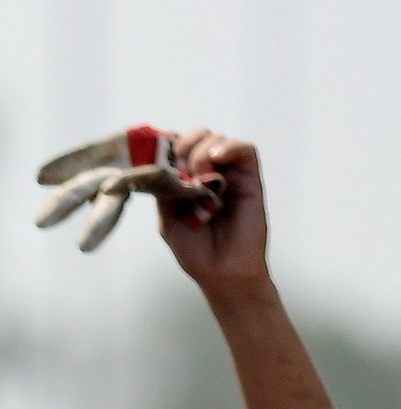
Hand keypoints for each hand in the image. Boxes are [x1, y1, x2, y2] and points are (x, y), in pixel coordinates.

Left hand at [159, 129, 268, 291]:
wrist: (222, 271)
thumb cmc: (196, 251)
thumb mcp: (167, 221)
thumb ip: (163, 192)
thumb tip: (158, 166)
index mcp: (186, 182)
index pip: (177, 148)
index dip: (168, 146)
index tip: (159, 156)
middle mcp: (207, 174)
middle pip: (196, 137)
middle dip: (184, 147)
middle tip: (180, 170)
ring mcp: (229, 174)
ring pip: (216, 139)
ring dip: (202, 153)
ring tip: (200, 180)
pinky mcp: (250, 177)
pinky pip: (244, 149)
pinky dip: (230, 147)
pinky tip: (217, 158)